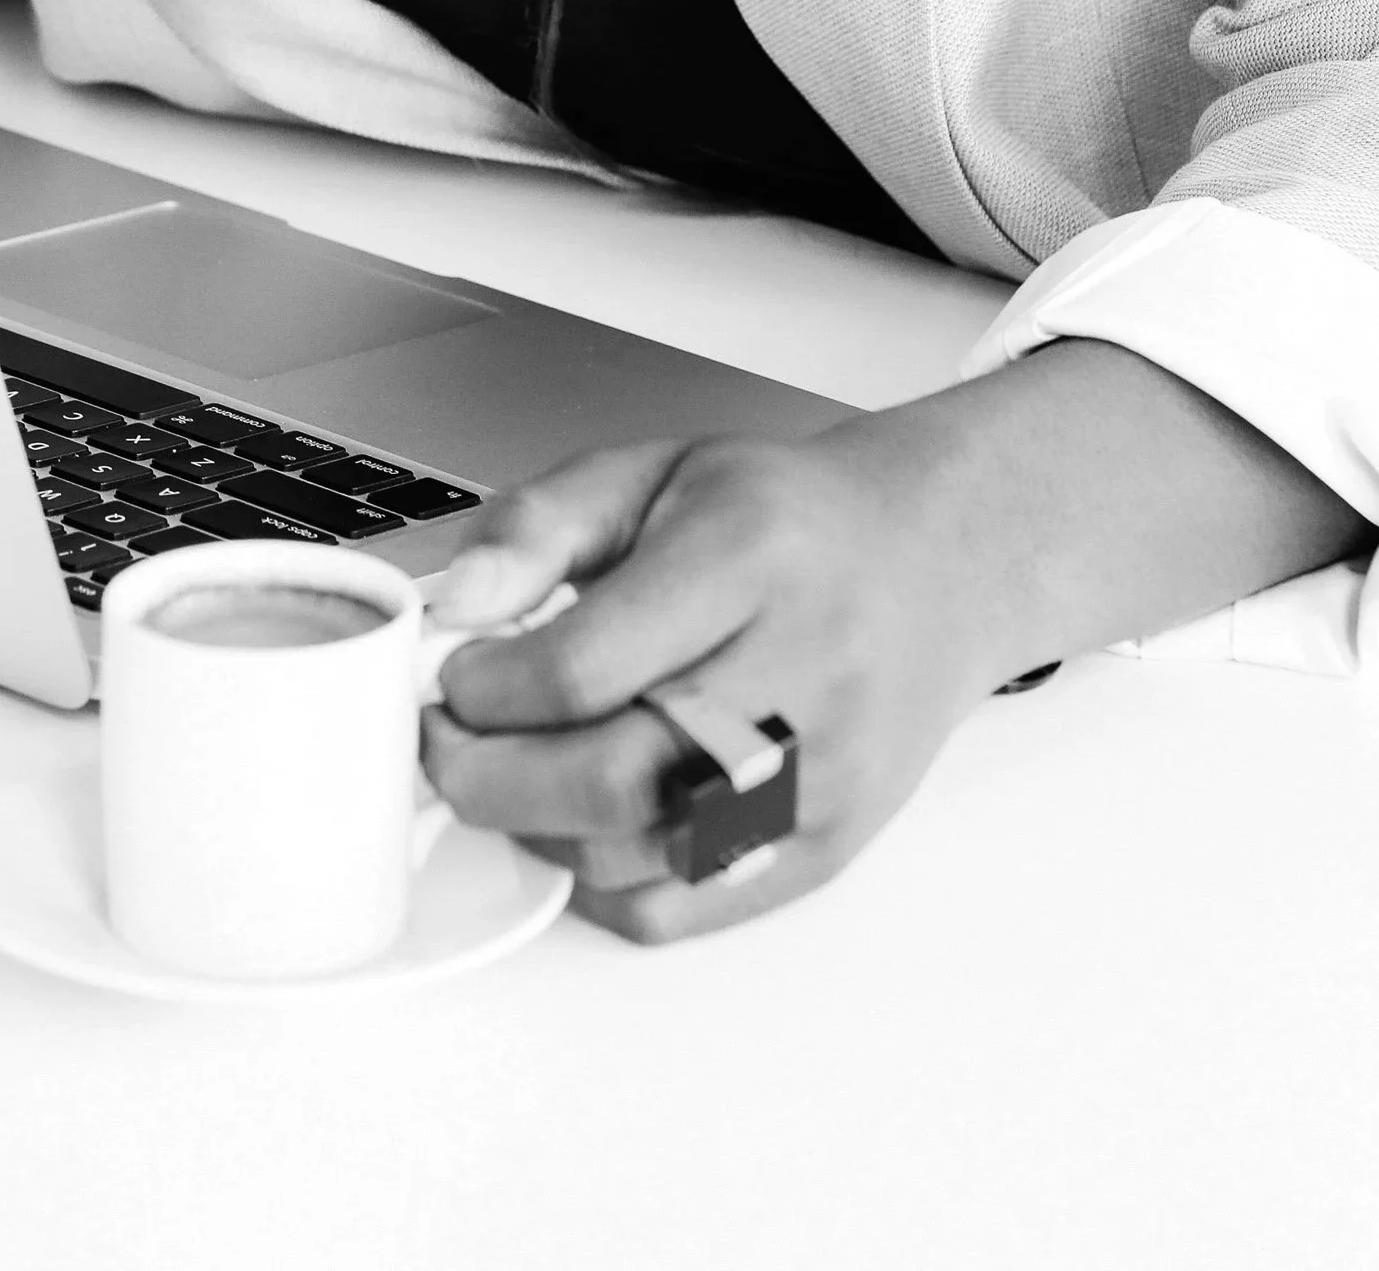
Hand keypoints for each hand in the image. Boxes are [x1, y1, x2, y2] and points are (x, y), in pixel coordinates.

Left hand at [419, 423, 1008, 946]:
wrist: (930, 564)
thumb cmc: (783, 519)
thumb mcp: (653, 470)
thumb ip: (538, 525)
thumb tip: (458, 605)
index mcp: (749, 559)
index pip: (586, 666)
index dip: (487, 687)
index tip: (454, 674)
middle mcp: (801, 673)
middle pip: (613, 779)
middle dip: (489, 777)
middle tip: (448, 744)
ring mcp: (824, 776)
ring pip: (637, 857)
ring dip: (536, 827)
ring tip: (513, 769)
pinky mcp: (827, 846)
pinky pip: (682, 908)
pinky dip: (600, 879)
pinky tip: (580, 818)